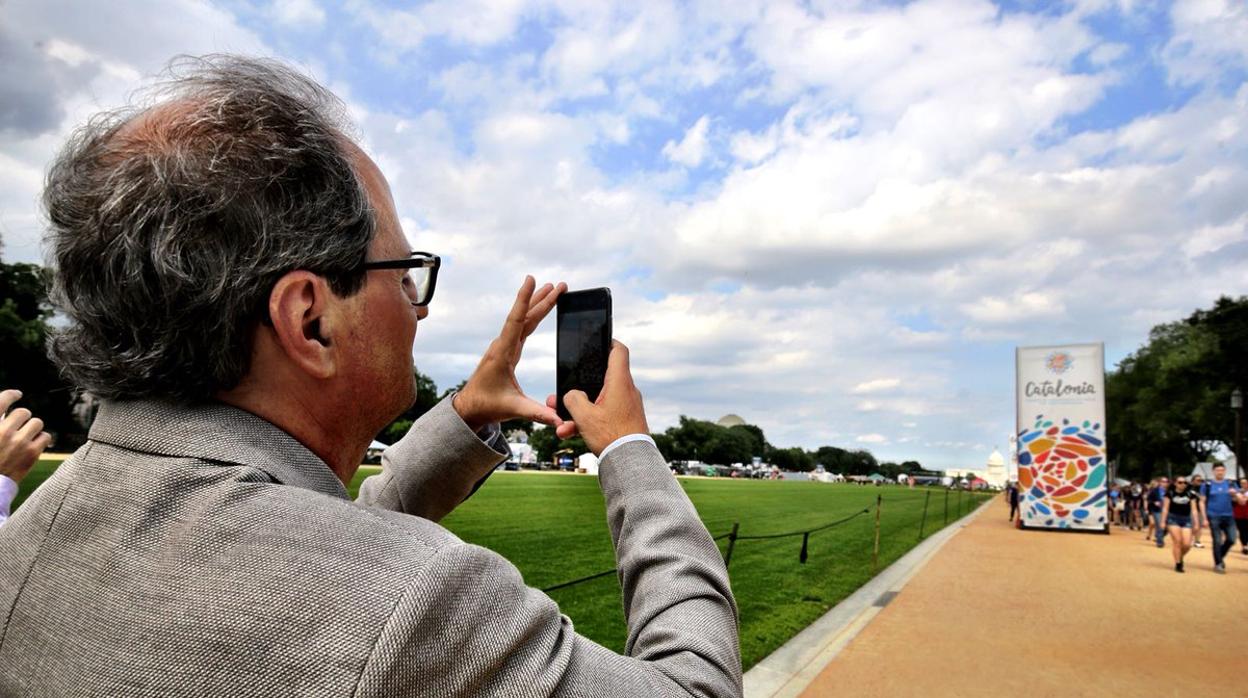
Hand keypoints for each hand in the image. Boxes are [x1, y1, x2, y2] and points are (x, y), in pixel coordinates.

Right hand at [0, 389, 51, 483]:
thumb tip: (8, 413)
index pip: (1, 401)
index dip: (10, 395)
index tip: (17, 394)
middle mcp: (2, 431)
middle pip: (23, 412)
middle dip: (22, 419)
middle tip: (18, 428)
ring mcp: (17, 442)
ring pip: (36, 422)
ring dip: (32, 428)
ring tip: (25, 438)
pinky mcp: (31, 453)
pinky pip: (45, 436)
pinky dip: (41, 440)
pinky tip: (33, 446)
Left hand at [453, 277, 565, 431]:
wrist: (470, 408)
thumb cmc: (487, 406)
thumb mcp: (513, 409)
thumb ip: (537, 413)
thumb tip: (560, 421)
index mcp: (502, 353)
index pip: (516, 321)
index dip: (524, 300)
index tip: (531, 280)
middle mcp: (503, 345)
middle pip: (525, 316)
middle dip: (542, 299)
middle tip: (559, 285)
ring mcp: (505, 346)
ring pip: (524, 320)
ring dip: (539, 304)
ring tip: (554, 289)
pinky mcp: (508, 351)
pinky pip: (523, 328)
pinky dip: (534, 316)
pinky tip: (541, 309)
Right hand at [560, 341, 648, 455]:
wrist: (630, 462)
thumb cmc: (611, 435)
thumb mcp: (583, 415)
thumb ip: (572, 399)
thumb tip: (572, 395)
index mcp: (619, 381)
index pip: (618, 350)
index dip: (607, 341)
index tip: (596, 340)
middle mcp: (626, 391)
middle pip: (600, 379)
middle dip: (578, 390)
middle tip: (560, 396)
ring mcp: (626, 406)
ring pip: (598, 401)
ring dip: (579, 411)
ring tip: (561, 425)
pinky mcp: (625, 420)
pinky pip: (603, 415)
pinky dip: (588, 422)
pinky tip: (570, 434)